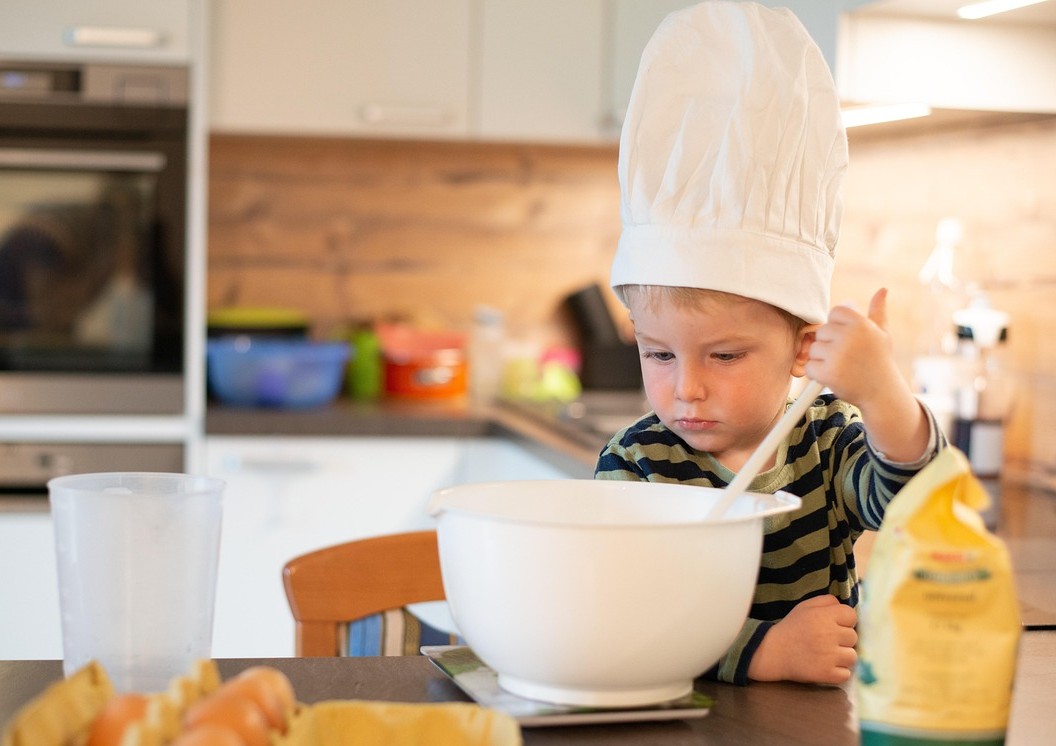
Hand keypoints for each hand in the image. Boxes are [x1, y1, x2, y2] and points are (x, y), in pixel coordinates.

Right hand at [747, 595, 857, 684]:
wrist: (773, 652)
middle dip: (842, 638)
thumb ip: (826, 601)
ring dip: (842, 656)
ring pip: (852, 656)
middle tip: (826, 640)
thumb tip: (844, 606)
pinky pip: (846, 674)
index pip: (851, 615)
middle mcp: (828, 635)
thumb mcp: (805, 607)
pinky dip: (838, 672)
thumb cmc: (792, 627)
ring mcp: (829, 656)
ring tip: (826, 654)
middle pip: (853, 637)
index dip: (844, 620)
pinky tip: (825, 666)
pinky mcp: (827, 674)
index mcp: (823, 616)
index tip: (833, 625)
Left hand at [805, 288, 902, 406]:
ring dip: (823, 359)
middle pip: (821, 331)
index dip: (838, 327)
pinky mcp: (828, 373)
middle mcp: (849, 336)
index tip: (849, 340)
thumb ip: (877, 311)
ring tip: (842, 366)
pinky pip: (809, 367)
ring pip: (813, 349)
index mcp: (860, 323)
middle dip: (830, 344)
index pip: (834, 313)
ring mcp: (838, 355)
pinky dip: (817, 373)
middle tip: (847, 356)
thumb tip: (882, 290)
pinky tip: (834, 376)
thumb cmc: (879, 360)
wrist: (882, 392)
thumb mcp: (882, 334)